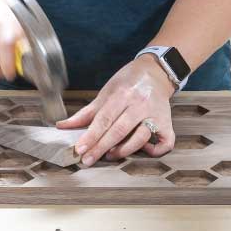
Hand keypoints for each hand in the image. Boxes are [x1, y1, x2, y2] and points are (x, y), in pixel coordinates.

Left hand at [57, 55, 175, 165]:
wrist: (156, 71)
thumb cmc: (129, 82)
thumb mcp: (107, 91)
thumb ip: (87, 112)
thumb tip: (62, 126)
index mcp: (123, 94)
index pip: (104, 119)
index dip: (91, 135)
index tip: (79, 149)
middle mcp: (140, 104)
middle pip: (119, 130)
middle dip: (101, 147)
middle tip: (87, 160)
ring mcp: (156, 113)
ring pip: (141, 137)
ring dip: (124, 150)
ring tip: (110, 155)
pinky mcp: (167, 121)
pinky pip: (167, 141)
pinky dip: (157, 150)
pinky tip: (146, 150)